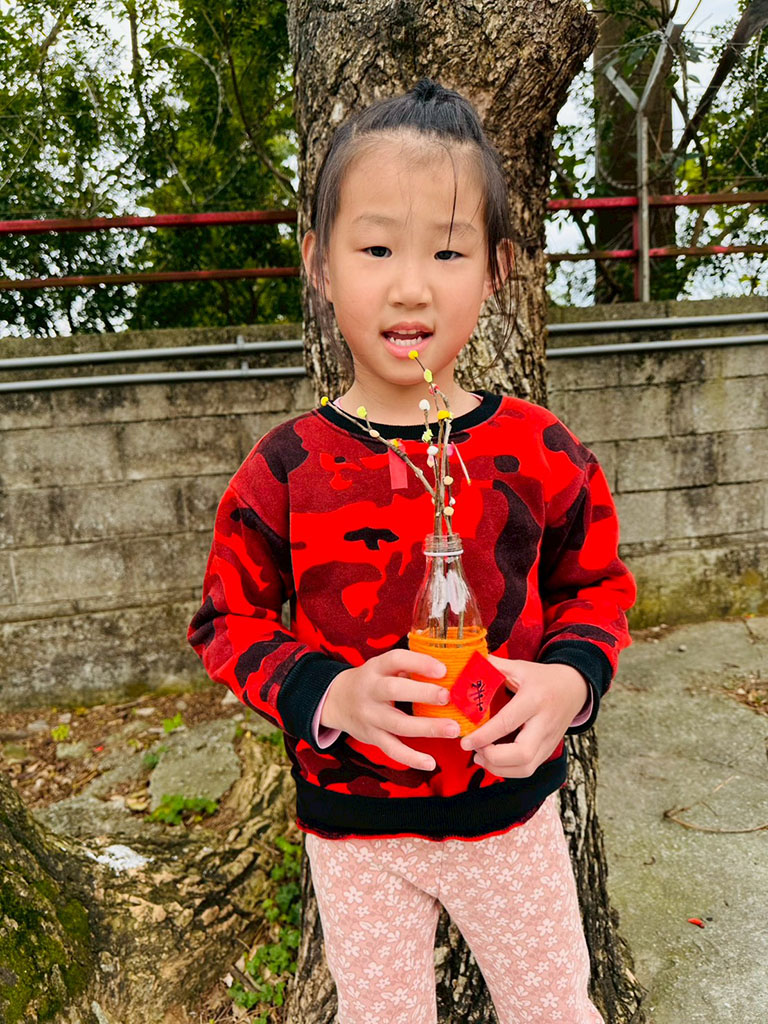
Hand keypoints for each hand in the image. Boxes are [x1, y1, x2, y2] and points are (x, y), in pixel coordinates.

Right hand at [320, 650, 457, 770]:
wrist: (337, 701)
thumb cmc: (372, 681)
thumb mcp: (383, 667)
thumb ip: (408, 667)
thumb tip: (448, 672)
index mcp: (376, 668)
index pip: (396, 660)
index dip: (419, 663)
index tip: (443, 669)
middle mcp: (370, 690)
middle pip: (394, 690)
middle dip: (423, 693)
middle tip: (447, 697)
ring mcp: (370, 716)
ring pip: (398, 724)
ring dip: (427, 727)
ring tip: (453, 729)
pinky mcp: (372, 737)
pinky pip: (392, 750)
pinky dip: (411, 758)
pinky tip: (430, 763)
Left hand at [459, 658, 587, 777]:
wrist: (574, 688)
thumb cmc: (544, 678)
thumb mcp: (520, 667)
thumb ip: (493, 666)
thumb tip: (469, 664)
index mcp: (534, 699)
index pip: (507, 723)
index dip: (484, 736)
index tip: (466, 742)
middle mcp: (544, 723)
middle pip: (522, 754)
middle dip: (493, 759)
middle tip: (474, 750)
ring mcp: (549, 740)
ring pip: (526, 768)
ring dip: (499, 769)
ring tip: (480, 757)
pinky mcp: (549, 751)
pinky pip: (528, 769)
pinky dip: (508, 770)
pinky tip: (493, 760)